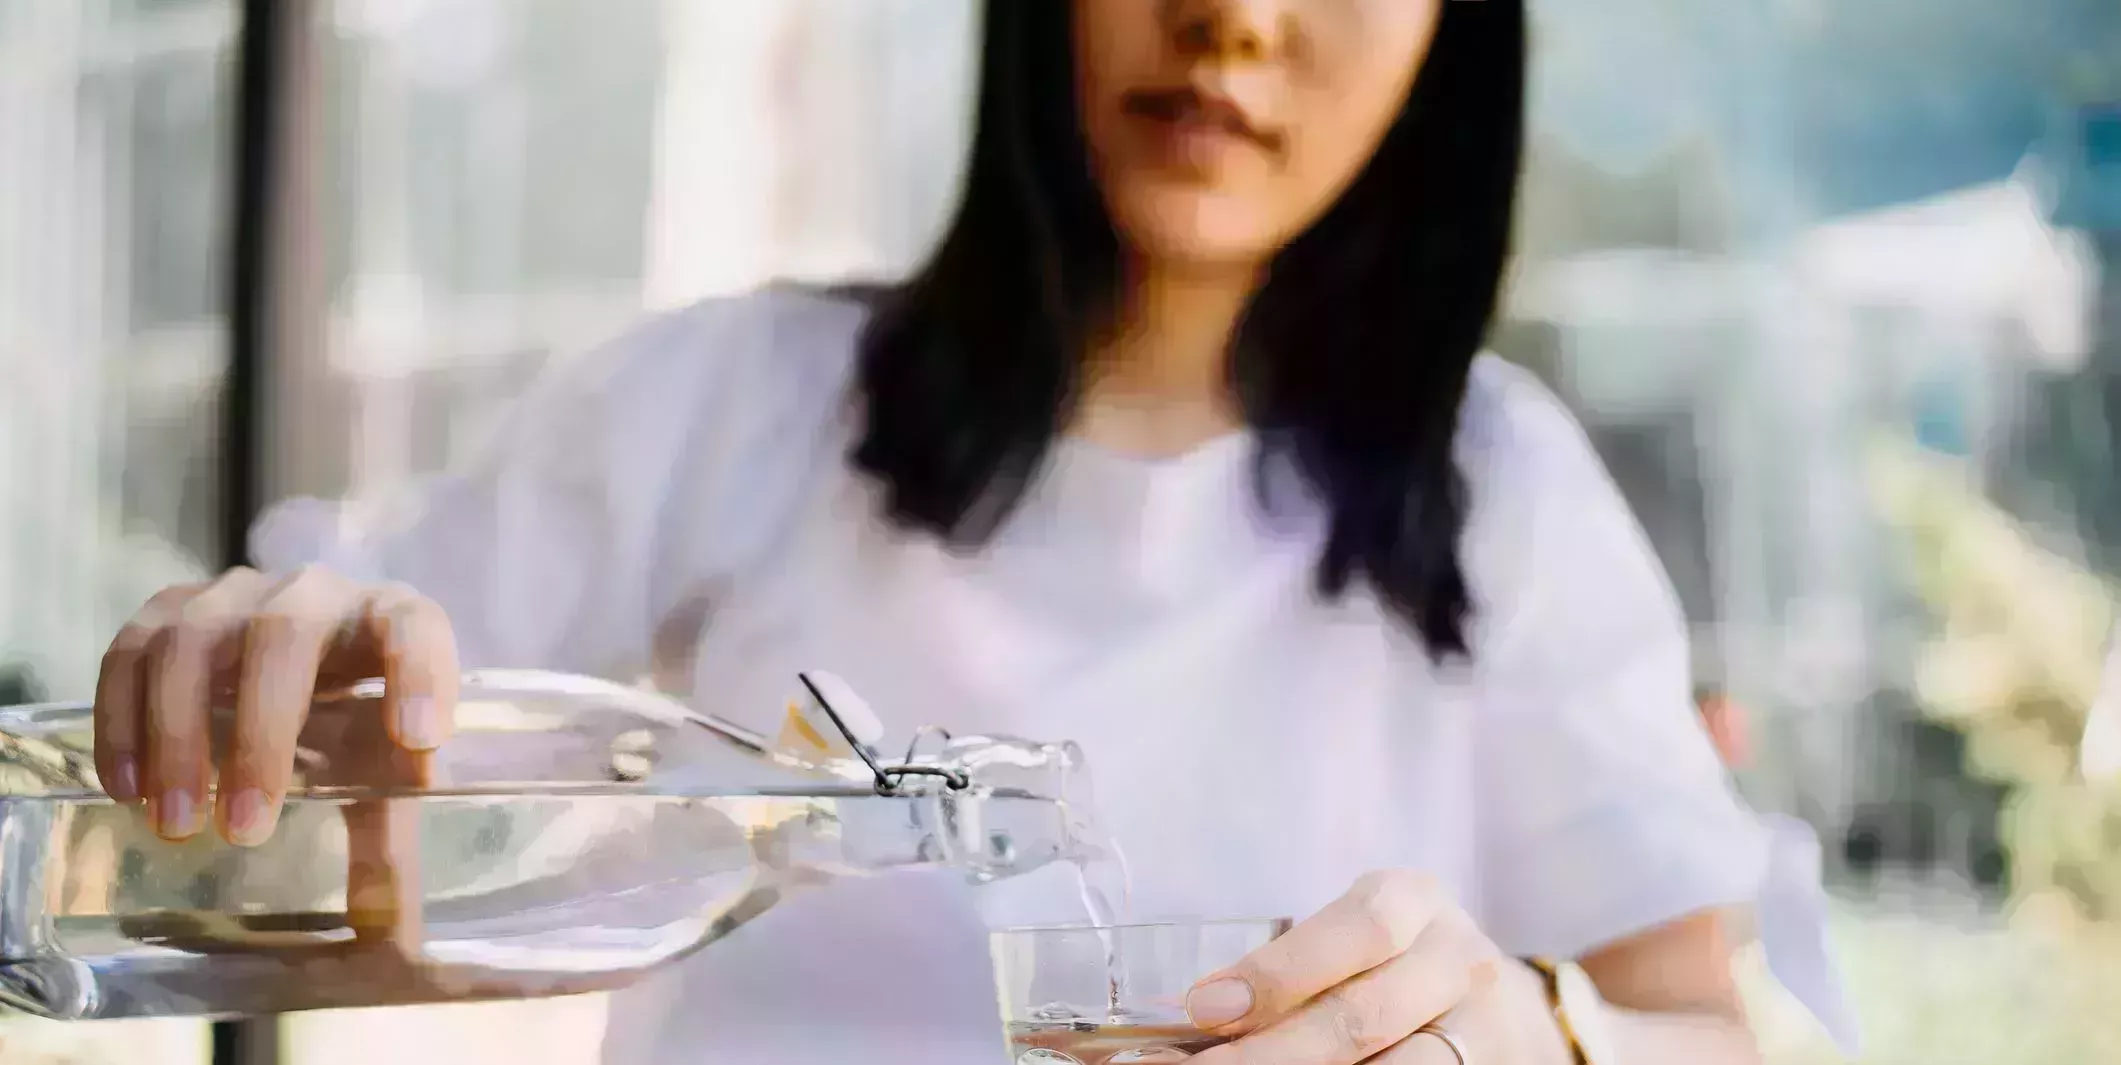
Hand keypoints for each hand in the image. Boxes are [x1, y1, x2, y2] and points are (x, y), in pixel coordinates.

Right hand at [92, 566, 458, 951]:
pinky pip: (131, 651)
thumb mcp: (380, 764)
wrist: (302, 658)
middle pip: (283, 638)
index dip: (421, 676)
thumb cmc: (355, 717)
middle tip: (244, 828)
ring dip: (178, 736)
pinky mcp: (171, 609)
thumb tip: (394, 934)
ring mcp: (237, 594)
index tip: (419, 744)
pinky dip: (122, 720)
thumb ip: (390, 829)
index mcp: (389, 618)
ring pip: (193, 642)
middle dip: (259, 735)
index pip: (415, 626)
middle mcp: (316, 593)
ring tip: (177, 824)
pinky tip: (126, 789)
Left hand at [1186, 870, 1548, 1064]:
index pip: (1358, 930)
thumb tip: (1196, 1015)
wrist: (1492, 1005)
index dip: (1279, 973)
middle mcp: (1457, 959)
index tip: (1205, 1007)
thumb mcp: (1352, 935)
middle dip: (1273, 1050)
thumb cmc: (1390, 959)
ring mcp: (1479, 1028)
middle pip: (1365, 1014)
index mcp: (1414, 901)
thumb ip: (1291, 966)